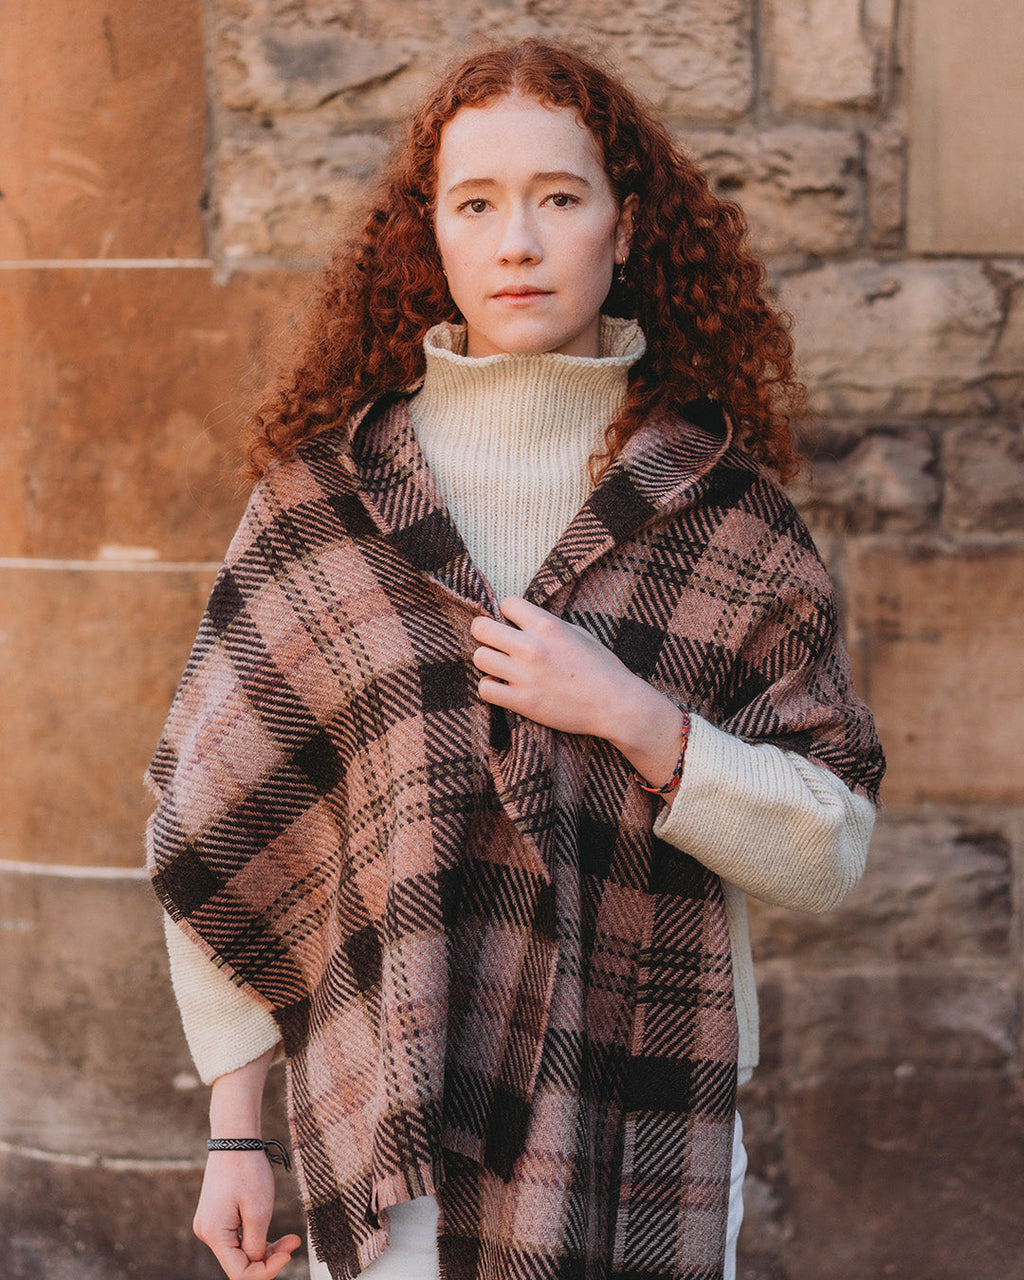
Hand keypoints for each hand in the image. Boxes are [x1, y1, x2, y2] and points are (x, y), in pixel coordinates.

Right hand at [193, 1150, 301, 1279]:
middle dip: (269, 1258)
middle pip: (240, 1263)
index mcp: (214, 1234)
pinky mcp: (217, 1217)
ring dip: (266, 1248)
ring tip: (291, 1238)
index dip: (266, 1271)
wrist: (235, 1139)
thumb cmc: (248, 1170)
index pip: (240, 1273)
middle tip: (295, 1241)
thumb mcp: (259, 1210)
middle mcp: (207, 1234)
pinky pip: (237, 1238)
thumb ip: (257, 1245)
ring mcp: (210, 1225)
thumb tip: (257, 1263)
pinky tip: (275, 1234)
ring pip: (240, 1252)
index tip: (289, 1253)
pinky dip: (256, 1237)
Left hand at [470, 597, 684, 791]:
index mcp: (547, 626)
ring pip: (479, 657)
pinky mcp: (521, 701)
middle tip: (496, 643)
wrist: (614, 705)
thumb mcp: (578, 633)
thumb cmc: (602, 667)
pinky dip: (491, 687)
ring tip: (501, 667)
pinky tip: (503, 687)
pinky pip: (485, 688)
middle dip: (486, 633)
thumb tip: (523, 620)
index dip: (508, 613)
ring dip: (488, 661)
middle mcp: (531, 647)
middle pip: (481, 628)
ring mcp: (524, 675)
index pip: (506, 603)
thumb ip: (548, 624)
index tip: (515, 625)